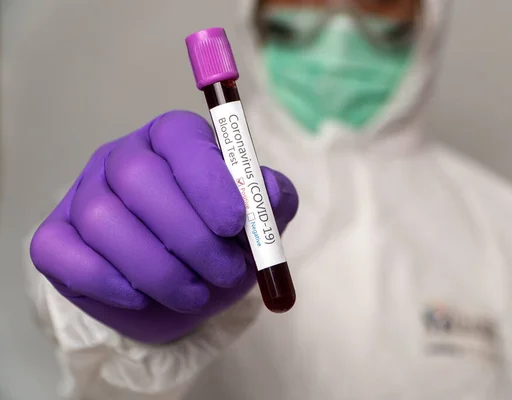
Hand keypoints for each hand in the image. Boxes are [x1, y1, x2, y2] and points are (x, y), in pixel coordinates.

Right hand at [30, 111, 298, 343]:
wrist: (184, 294)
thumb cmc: (222, 248)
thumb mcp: (259, 223)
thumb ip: (272, 200)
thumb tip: (266, 188)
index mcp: (173, 142)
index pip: (178, 136)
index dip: (207, 179)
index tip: (235, 223)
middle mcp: (123, 159)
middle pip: (137, 176)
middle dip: (188, 235)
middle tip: (226, 272)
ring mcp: (83, 195)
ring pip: (104, 220)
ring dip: (159, 269)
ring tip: (196, 293)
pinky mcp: (55, 239)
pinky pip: (63, 253)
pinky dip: (108, 282)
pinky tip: (141, 297)